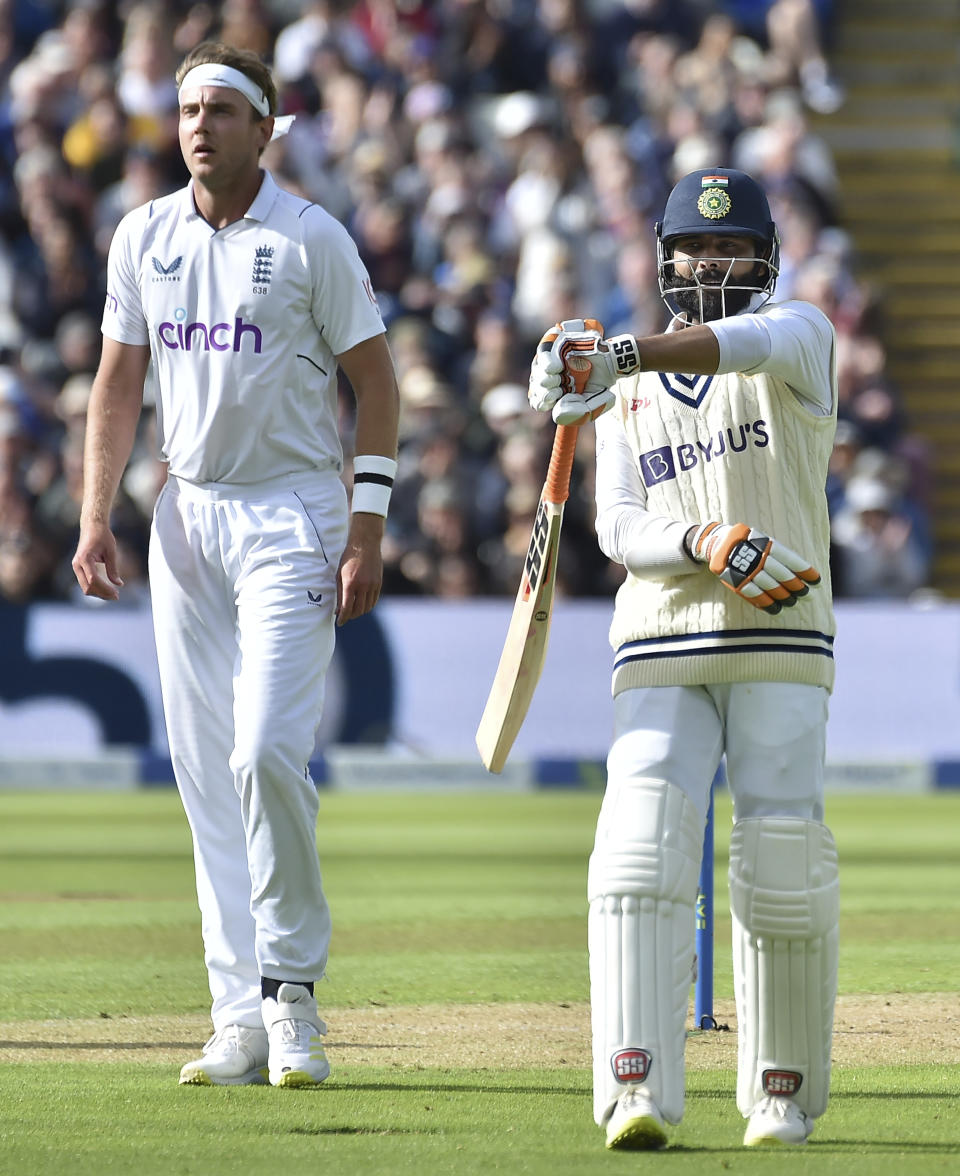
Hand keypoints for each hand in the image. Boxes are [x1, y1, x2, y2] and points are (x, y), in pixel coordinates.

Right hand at [72, 522, 123, 600]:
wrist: (92, 526)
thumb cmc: (102, 536)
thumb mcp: (111, 551)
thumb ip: (113, 568)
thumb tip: (119, 584)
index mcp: (84, 559)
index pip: (93, 580)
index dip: (105, 589)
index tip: (117, 593)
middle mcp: (77, 564)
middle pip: (87, 586)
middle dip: (102, 594)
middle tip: (117, 596)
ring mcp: (76, 567)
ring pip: (85, 587)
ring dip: (98, 593)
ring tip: (113, 594)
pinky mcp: (78, 568)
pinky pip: (85, 582)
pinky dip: (95, 588)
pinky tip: (106, 589)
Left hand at [336, 513, 383, 624]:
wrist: (365, 544)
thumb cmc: (348, 558)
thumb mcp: (339, 575)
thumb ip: (339, 593)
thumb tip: (337, 609)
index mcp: (350, 583)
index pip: (346, 608)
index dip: (342, 618)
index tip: (339, 622)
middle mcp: (363, 586)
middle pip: (358, 610)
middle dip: (350, 616)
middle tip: (345, 617)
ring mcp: (372, 585)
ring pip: (367, 607)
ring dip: (360, 612)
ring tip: (353, 612)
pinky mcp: (379, 583)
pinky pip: (374, 600)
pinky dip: (368, 605)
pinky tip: (362, 605)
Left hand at [528, 318, 616, 424]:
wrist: (614, 363)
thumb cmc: (601, 385)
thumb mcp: (591, 405)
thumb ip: (576, 414)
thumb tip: (556, 414)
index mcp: (556, 388)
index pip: (538, 396)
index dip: (540, 401)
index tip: (546, 404)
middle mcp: (552, 372)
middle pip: (536, 382)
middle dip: (542, 390)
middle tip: (553, 394)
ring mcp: (554, 356)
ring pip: (538, 366)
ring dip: (543, 376)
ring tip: (554, 381)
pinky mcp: (558, 340)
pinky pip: (546, 349)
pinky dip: (548, 360)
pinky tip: (555, 368)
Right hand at [687, 522, 820, 613]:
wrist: (718, 543)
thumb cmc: (747, 542)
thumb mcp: (762, 539)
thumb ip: (777, 552)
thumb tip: (799, 570)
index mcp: (766, 544)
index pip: (790, 559)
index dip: (804, 570)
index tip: (816, 580)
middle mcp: (757, 557)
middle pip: (782, 574)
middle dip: (796, 586)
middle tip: (806, 594)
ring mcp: (746, 570)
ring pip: (770, 586)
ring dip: (784, 596)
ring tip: (793, 602)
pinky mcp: (736, 581)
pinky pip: (754, 594)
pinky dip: (766, 602)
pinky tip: (776, 608)